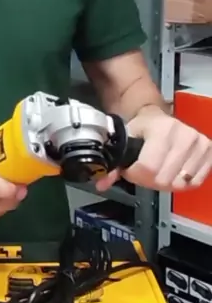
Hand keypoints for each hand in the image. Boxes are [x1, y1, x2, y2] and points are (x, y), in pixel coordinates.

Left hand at [96, 110, 211, 192]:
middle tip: (145, 170)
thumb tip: (101, 182)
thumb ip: (113, 165)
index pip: (149, 168)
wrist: (159, 118)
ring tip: (159, 169)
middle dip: (149, 180)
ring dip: (166, 182)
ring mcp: (199, 143)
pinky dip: (182, 182)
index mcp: (162, 128)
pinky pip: (195, 182)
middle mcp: (184, 134)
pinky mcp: (208, 150)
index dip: (136, 174)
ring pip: (180, 183)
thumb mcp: (125, 140)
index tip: (131, 168)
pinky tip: (174, 172)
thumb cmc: (142, 130)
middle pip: (164, 179)